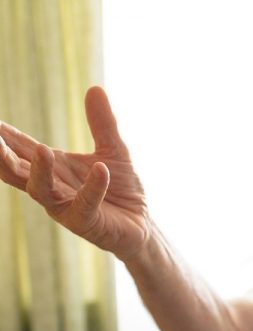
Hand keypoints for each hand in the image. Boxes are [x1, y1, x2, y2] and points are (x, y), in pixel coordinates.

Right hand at [0, 86, 147, 260]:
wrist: (142, 225)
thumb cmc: (122, 191)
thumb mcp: (114, 151)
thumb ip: (103, 123)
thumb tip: (95, 88)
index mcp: (52, 168)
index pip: (18, 147)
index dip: (1, 134)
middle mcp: (52, 187)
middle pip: (15, 170)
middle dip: (0, 153)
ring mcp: (66, 208)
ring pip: (40, 190)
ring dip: (39, 171)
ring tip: (41, 149)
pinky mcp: (87, 223)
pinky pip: (85, 205)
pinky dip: (93, 187)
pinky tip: (101, 169)